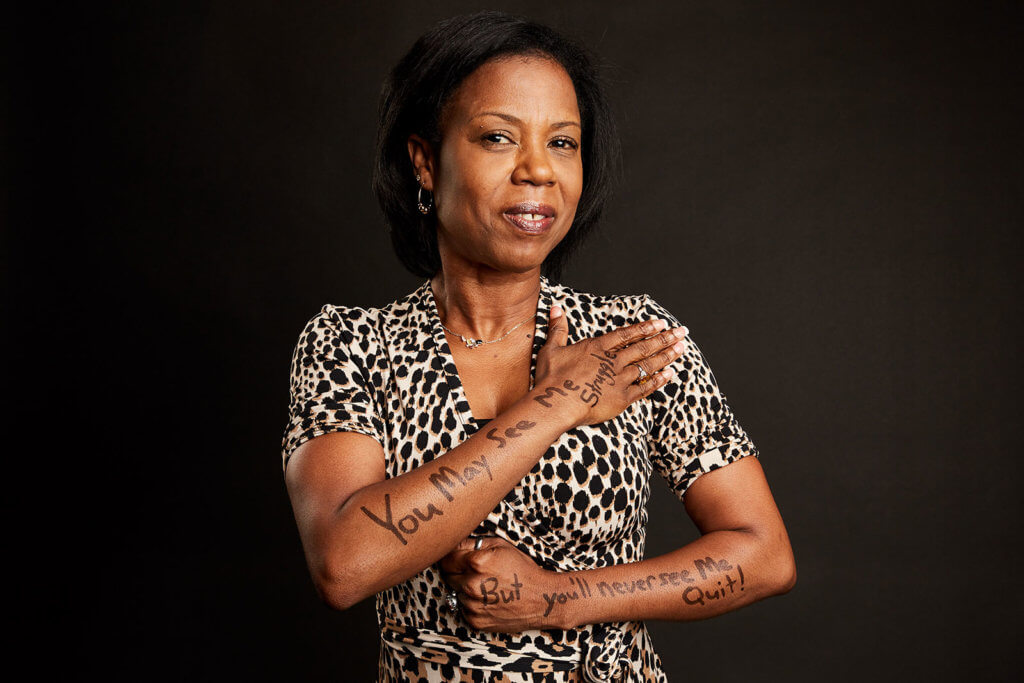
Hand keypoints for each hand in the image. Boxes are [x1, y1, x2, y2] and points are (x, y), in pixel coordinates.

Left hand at [439, 536, 559, 631]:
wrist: (542, 599)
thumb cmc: (523, 570)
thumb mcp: (502, 546)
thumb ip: (475, 542)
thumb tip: (455, 542)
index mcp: (476, 562)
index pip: (446, 558)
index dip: (450, 556)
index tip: (455, 557)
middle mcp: (471, 584)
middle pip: (447, 575)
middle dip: (456, 571)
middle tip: (474, 571)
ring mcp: (472, 605)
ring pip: (455, 592)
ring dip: (465, 589)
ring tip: (485, 587)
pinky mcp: (475, 621)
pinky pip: (463, 609)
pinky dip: (471, 604)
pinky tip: (488, 600)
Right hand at [534, 305, 687, 426]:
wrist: (557, 404)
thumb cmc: (551, 378)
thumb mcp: (551, 349)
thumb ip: (558, 328)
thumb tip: (556, 308)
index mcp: (598, 347)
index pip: (626, 334)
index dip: (644, 328)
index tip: (660, 323)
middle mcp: (613, 360)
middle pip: (643, 347)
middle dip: (664, 338)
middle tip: (681, 332)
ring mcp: (620, 379)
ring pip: (648, 365)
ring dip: (666, 356)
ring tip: (681, 348)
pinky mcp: (622, 398)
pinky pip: (645, 388)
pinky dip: (658, 380)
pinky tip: (670, 374)